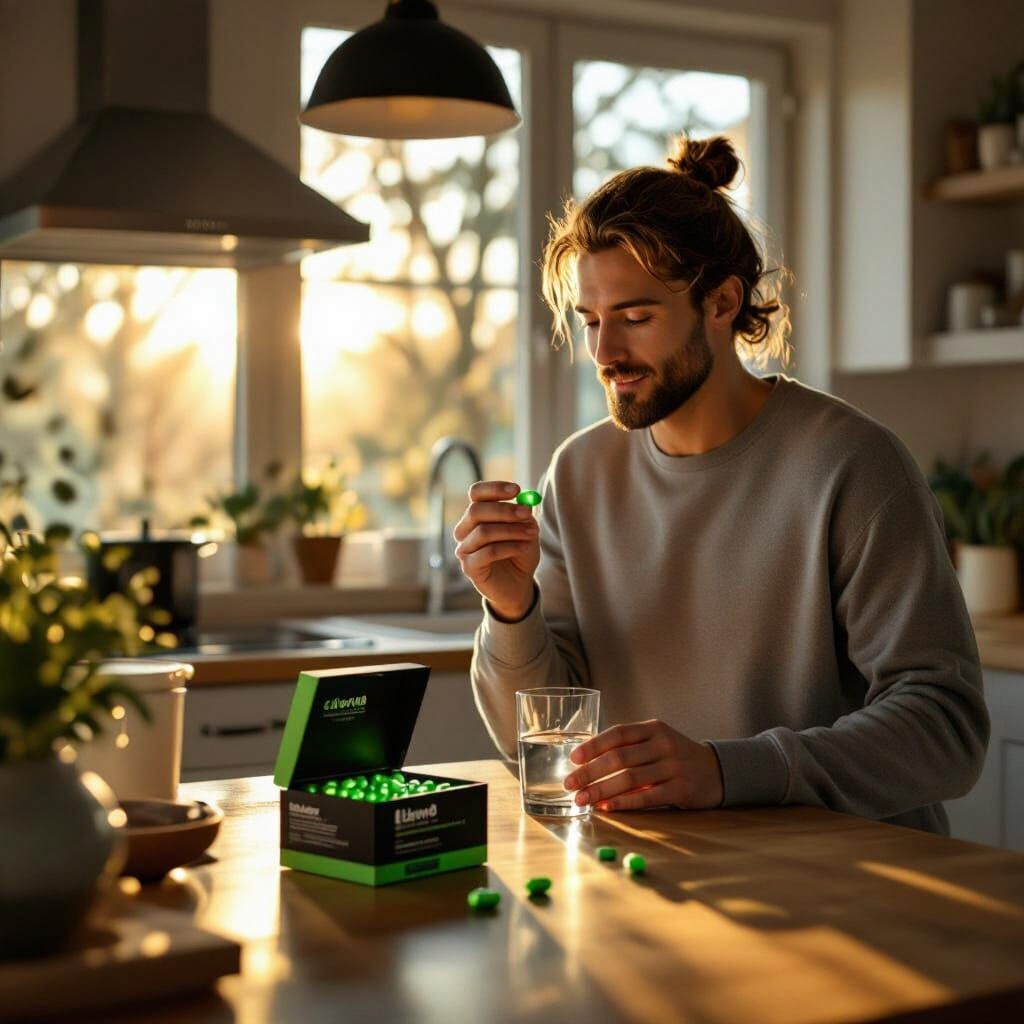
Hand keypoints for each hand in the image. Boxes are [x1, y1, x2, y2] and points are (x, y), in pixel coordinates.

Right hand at [453, 481, 539, 620]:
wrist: (518, 584)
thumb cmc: (519, 553)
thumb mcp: (527, 531)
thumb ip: (524, 517)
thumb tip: (525, 503)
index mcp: (477, 515)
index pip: (476, 493)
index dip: (494, 488)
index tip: (517, 489)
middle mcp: (465, 530)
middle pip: (476, 511)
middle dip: (505, 510)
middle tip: (528, 513)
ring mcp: (464, 549)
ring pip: (483, 532)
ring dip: (512, 531)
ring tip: (533, 534)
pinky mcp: (469, 567)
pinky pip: (488, 552)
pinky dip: (509, 548)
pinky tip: (523, 550)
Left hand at [562, 720, 724, 811]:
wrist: (716, 770)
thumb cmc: (675, 756)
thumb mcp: (656, 741)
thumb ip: (629, 748)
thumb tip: (587, 763)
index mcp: (653, 728)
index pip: (618, 734)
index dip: (593, 745)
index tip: (573, 758)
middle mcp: (663, 744)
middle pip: (619, 758)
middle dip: (590, 772)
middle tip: (570, 784)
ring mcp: (674, 766)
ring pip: (629, 779)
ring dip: (601, 790)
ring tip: (582, 799)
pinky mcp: (681, 789)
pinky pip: (646, 797)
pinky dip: (623, 803)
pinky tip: (606, 807)